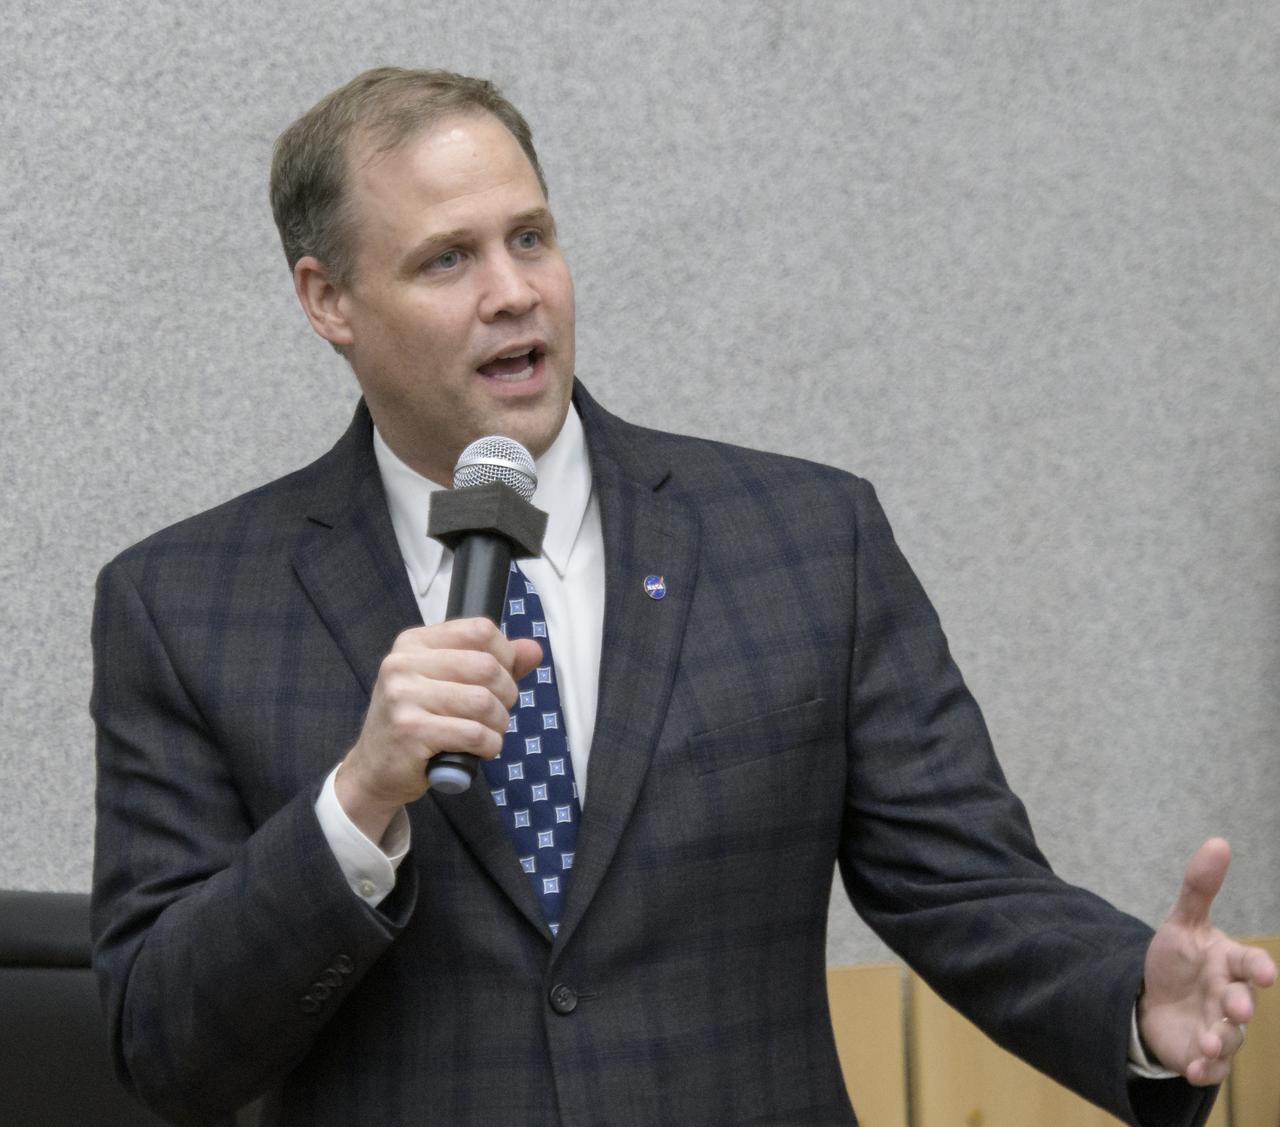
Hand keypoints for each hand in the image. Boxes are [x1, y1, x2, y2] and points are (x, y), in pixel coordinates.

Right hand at [335, 618, 542, 840]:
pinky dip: (489, 745)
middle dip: (506, 695)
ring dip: (499, 723)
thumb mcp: (448, 684)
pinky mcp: (409, 730)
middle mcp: (403, 663)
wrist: (375, 770)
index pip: (480, 630)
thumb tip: (533, 650)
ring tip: (489, 733)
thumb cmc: (417, 723)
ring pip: (483, 701)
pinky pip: (473, 733)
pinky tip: (481, 750)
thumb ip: (493, 664)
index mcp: (414, 643)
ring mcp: (403, 696)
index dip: (506, 656)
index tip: (502, 679)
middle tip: (497, 713)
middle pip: (487, 666)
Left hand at [1138, 837, 1276, 1084]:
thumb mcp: (1182, 922)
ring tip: (1206, 1041)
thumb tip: (1219, 841)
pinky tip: (1194, 1068)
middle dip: (1240, 1007)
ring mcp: (1219, 1028)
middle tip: (1234, 1008)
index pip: (1251, 964)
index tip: (1265, 974)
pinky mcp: (1203, 1054)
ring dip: (1219, 1040)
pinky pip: (1210, 1067)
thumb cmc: (1177, 959)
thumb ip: (1199, 888)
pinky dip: (1204, 1069)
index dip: (1259, 968)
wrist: (1151, 998)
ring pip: (1228, 1039)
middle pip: (1242, 1004)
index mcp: (1229, 964)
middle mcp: (1230, 997)